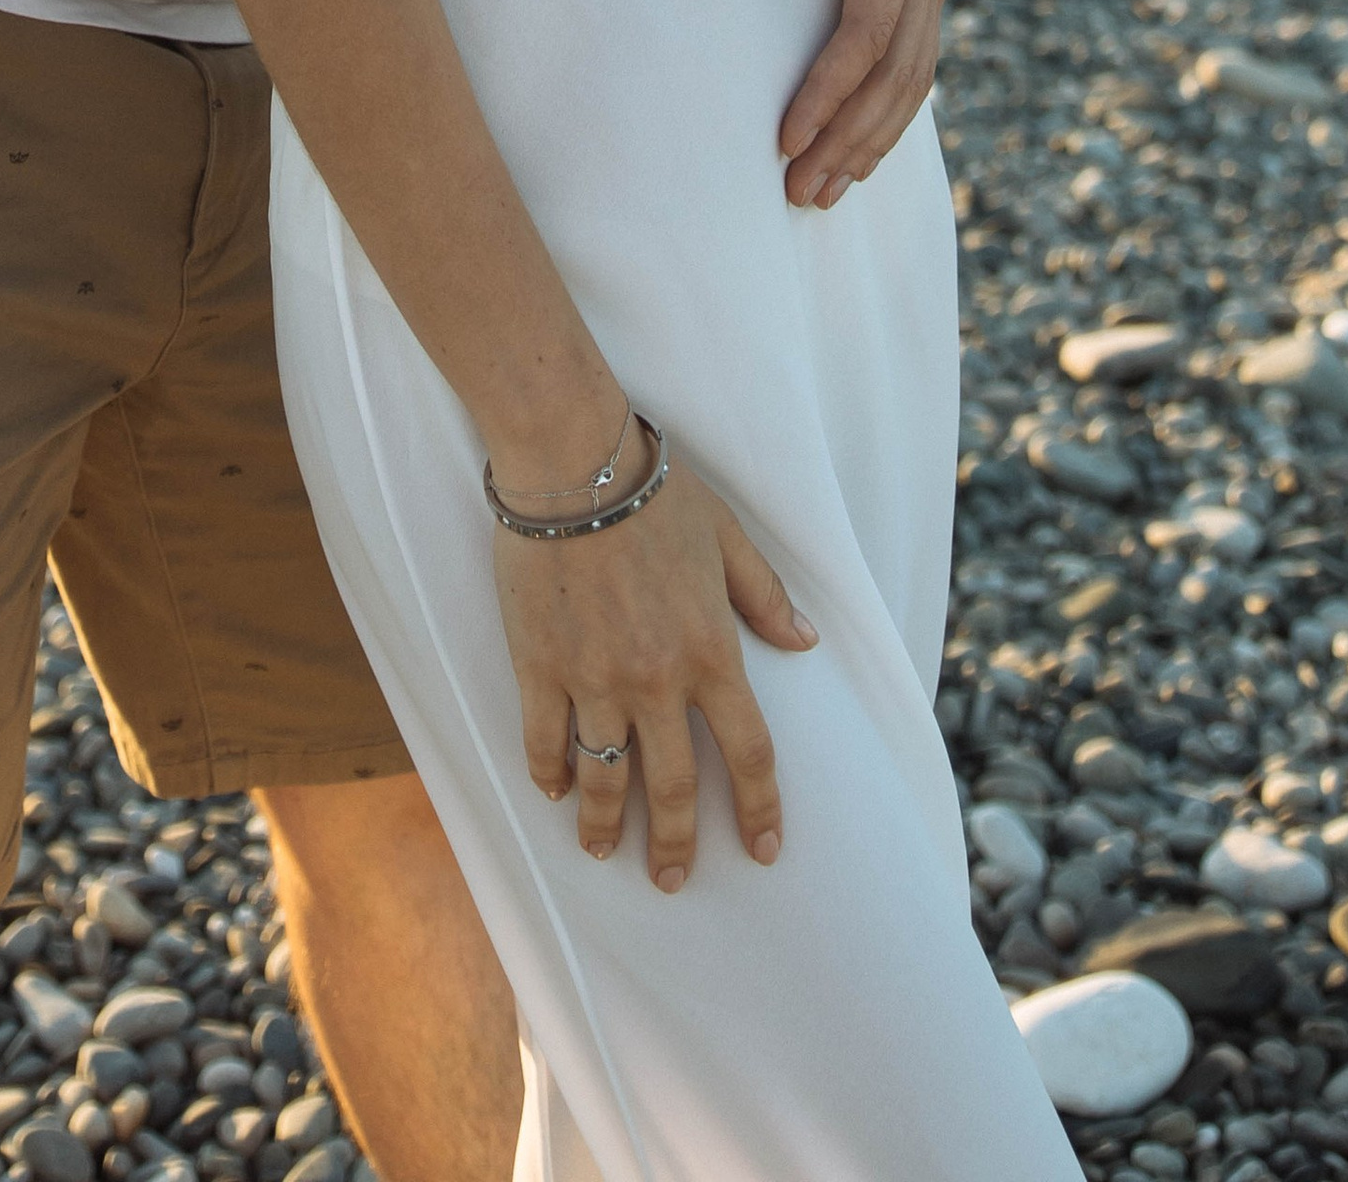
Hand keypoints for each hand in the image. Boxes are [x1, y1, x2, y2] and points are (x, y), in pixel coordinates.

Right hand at [496, 460, 816, 893]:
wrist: (574, 465)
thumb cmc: (656, 494)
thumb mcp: (727, 538)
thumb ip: (765, 597)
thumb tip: (806, 643)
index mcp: (711, 653)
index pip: (748, 753)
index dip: (760, 809)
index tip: (763, 850)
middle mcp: (657, 681)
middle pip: (675, 786)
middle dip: (677, 844)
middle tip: (673, 882)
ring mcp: (595, 679)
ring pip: (605, 777)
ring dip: (606, 826)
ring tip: (602, 854)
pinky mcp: (540, 667)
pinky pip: (545, 740)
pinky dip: (550, 774)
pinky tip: (554, 792)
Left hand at [778, 0, 956, 207]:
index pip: (866, 31)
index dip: (828, 89)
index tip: (786, 136)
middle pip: (894, 75)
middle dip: (847, 139)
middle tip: (798, 193)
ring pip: (912, 78)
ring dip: (870, 139)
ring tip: (824, 190)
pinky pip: (915, 59)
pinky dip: (889, 112)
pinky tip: (858, 143)